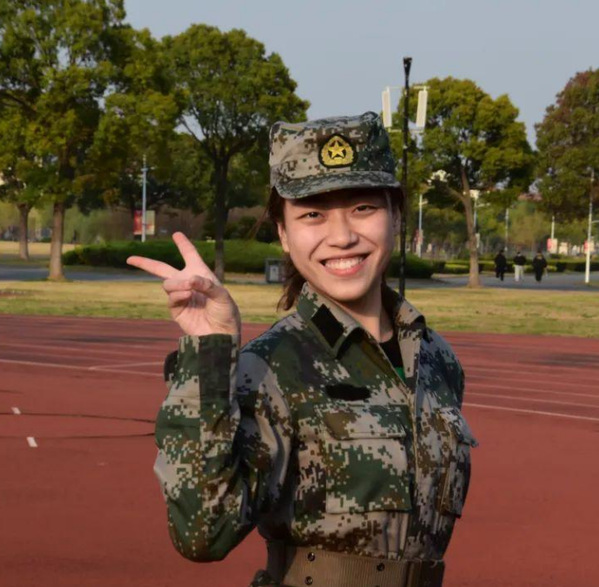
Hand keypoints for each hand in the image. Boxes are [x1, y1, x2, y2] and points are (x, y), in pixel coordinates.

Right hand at [126, 232, 240, 336]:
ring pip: (167, 283)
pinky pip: (170, 297)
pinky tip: (188, 295)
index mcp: (201, 273)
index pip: (190, 255)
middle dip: (145, 263)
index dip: (183, 244)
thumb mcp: (222, 295)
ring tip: (189, 289)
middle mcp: (188, 282)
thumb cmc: (225, 311)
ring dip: (176, 284)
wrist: (221, 333)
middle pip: (162, 269)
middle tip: (130, 259)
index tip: (176, 234)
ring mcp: (180, 296)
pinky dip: (178, 294)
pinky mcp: (176, 309)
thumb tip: (189, 279)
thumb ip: (206, 284)